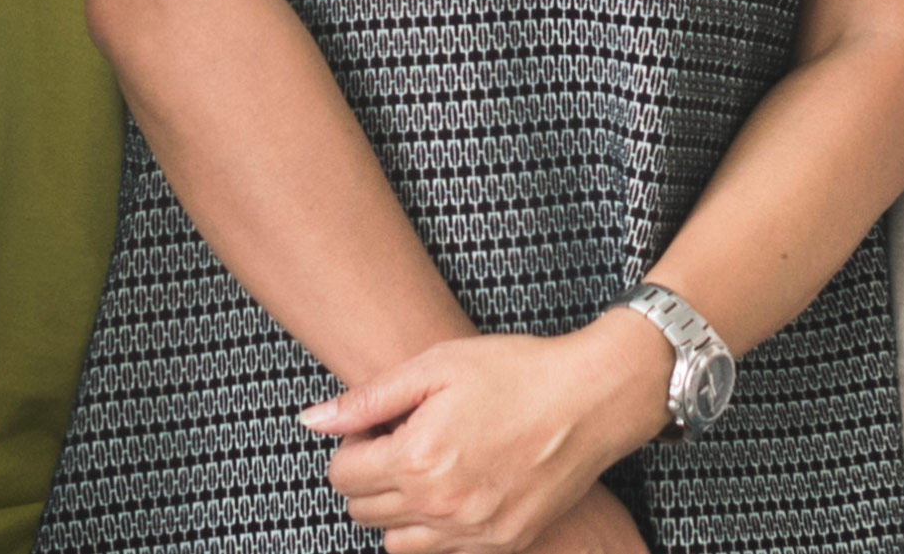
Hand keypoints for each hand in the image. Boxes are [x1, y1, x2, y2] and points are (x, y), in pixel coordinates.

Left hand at [303, 314, 670, 553]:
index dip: (351, 447)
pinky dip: (434, 530)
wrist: (592, 398)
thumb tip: (312, 420)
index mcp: (418, 458)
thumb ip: (368, 399)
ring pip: (395, 543)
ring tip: (423, 471)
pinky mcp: (503, 543)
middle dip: (367, 478)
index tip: (376, 428)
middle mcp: (442, 505)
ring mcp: (474, 531)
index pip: (342, 475)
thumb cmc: (516, 372)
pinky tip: (453, 491)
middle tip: (398, 445)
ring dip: (394, 510)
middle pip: (362, 512)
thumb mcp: (435, 367)